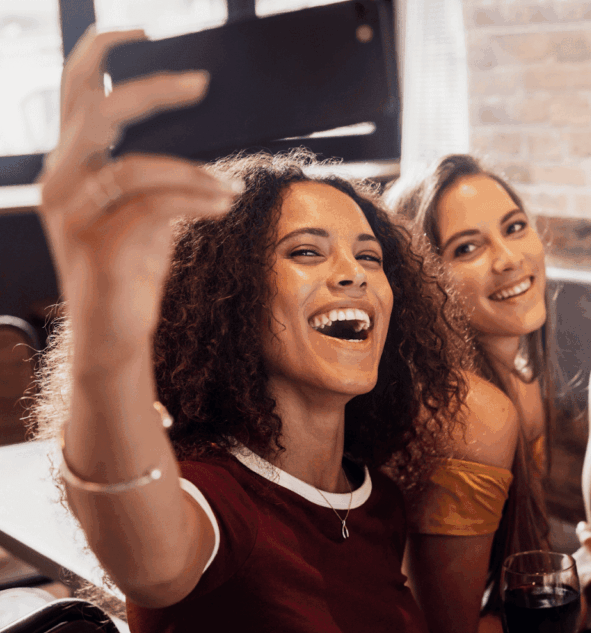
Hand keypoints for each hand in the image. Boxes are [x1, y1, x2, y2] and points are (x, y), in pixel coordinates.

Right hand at [37, 27, 239, 343]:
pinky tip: (220, 205)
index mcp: (68, 167)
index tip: (140, 31)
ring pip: (135, 165)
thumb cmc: (130, 272)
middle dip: (151, 89)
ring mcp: (72, 214)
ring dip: (192, 173)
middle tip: (198, 83)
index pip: (76, 94)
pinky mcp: (96, 244)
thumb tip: (202, 149)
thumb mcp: (145, 214)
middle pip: (98, 111)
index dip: (99, 53)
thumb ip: (157, 178)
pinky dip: (194, 199)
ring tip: (225, 188)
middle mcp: (59, 183)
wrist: (114, 336)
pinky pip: (153, 205)